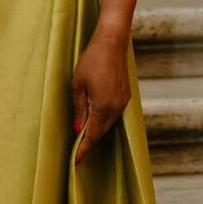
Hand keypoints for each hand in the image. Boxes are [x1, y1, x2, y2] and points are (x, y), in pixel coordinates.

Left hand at [71, 23, 130, 162]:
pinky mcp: (126, 95)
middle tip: (76, 149)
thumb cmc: (91, 61)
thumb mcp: (78, 85)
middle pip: (101, 132)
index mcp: (102, 107)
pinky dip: (104, 119)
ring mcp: (123, 102)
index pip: (91, 136)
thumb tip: (78, 129)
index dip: (83, 149)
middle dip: (89, 141)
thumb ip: (79, 109)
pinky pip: (114, 114)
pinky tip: (95, 116)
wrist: (112, 42)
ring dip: (97, 129)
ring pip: (108, 123)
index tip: (76, 161)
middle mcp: (116, 108)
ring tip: (84, 133)